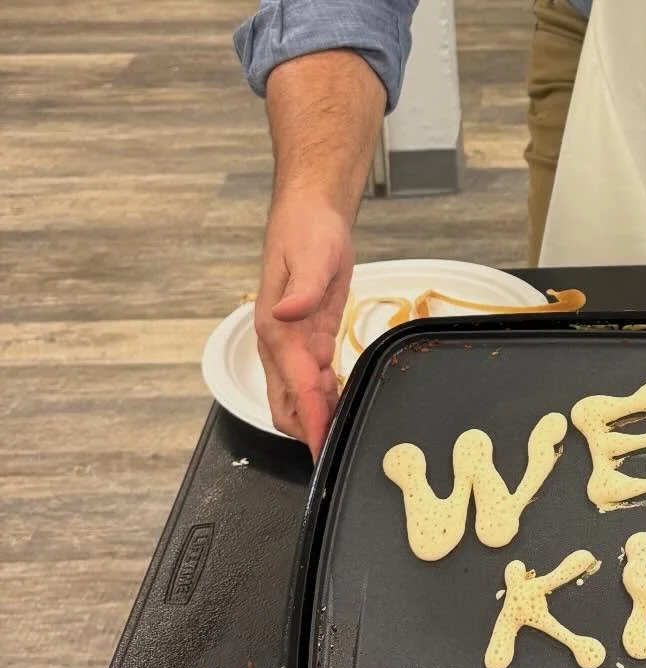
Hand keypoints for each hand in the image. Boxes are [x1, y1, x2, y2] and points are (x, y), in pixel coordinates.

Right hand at [253, 195, 354, 458]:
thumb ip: (303, 287)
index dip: (311, 421)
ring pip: (299, 396)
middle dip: (310, 430)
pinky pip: (312, 379)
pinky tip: (344, 402)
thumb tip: (288, 313)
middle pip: (287, 404)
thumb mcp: (311, 255)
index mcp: (277, 330)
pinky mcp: (308, 339)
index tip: (322, 450)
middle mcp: (279, 344)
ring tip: (348, 432)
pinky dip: (325, 397)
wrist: (309, 215)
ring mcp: (292, 344)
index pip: (295, 388)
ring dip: (319, 416)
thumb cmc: (308, 232)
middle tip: (340, 452)